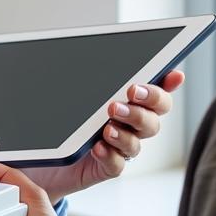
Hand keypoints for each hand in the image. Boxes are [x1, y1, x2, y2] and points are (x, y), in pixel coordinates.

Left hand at [27, 69, 184, 200]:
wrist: (42, 157)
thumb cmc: (60, 120)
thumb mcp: (71, 93)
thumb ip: (87, 76)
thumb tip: (86, 48)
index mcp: (127, 103)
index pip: (156, 94)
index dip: (168, 84)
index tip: (174, 75)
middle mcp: (129, 126)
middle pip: (153, 118)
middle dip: (144, 106)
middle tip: (129, 95)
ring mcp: (119, 148)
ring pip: (137, 142)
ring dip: (125, 132)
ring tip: (107, 126)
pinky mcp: (106, 167)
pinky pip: (117, 164)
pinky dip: (110, 155)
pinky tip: (98, 147)